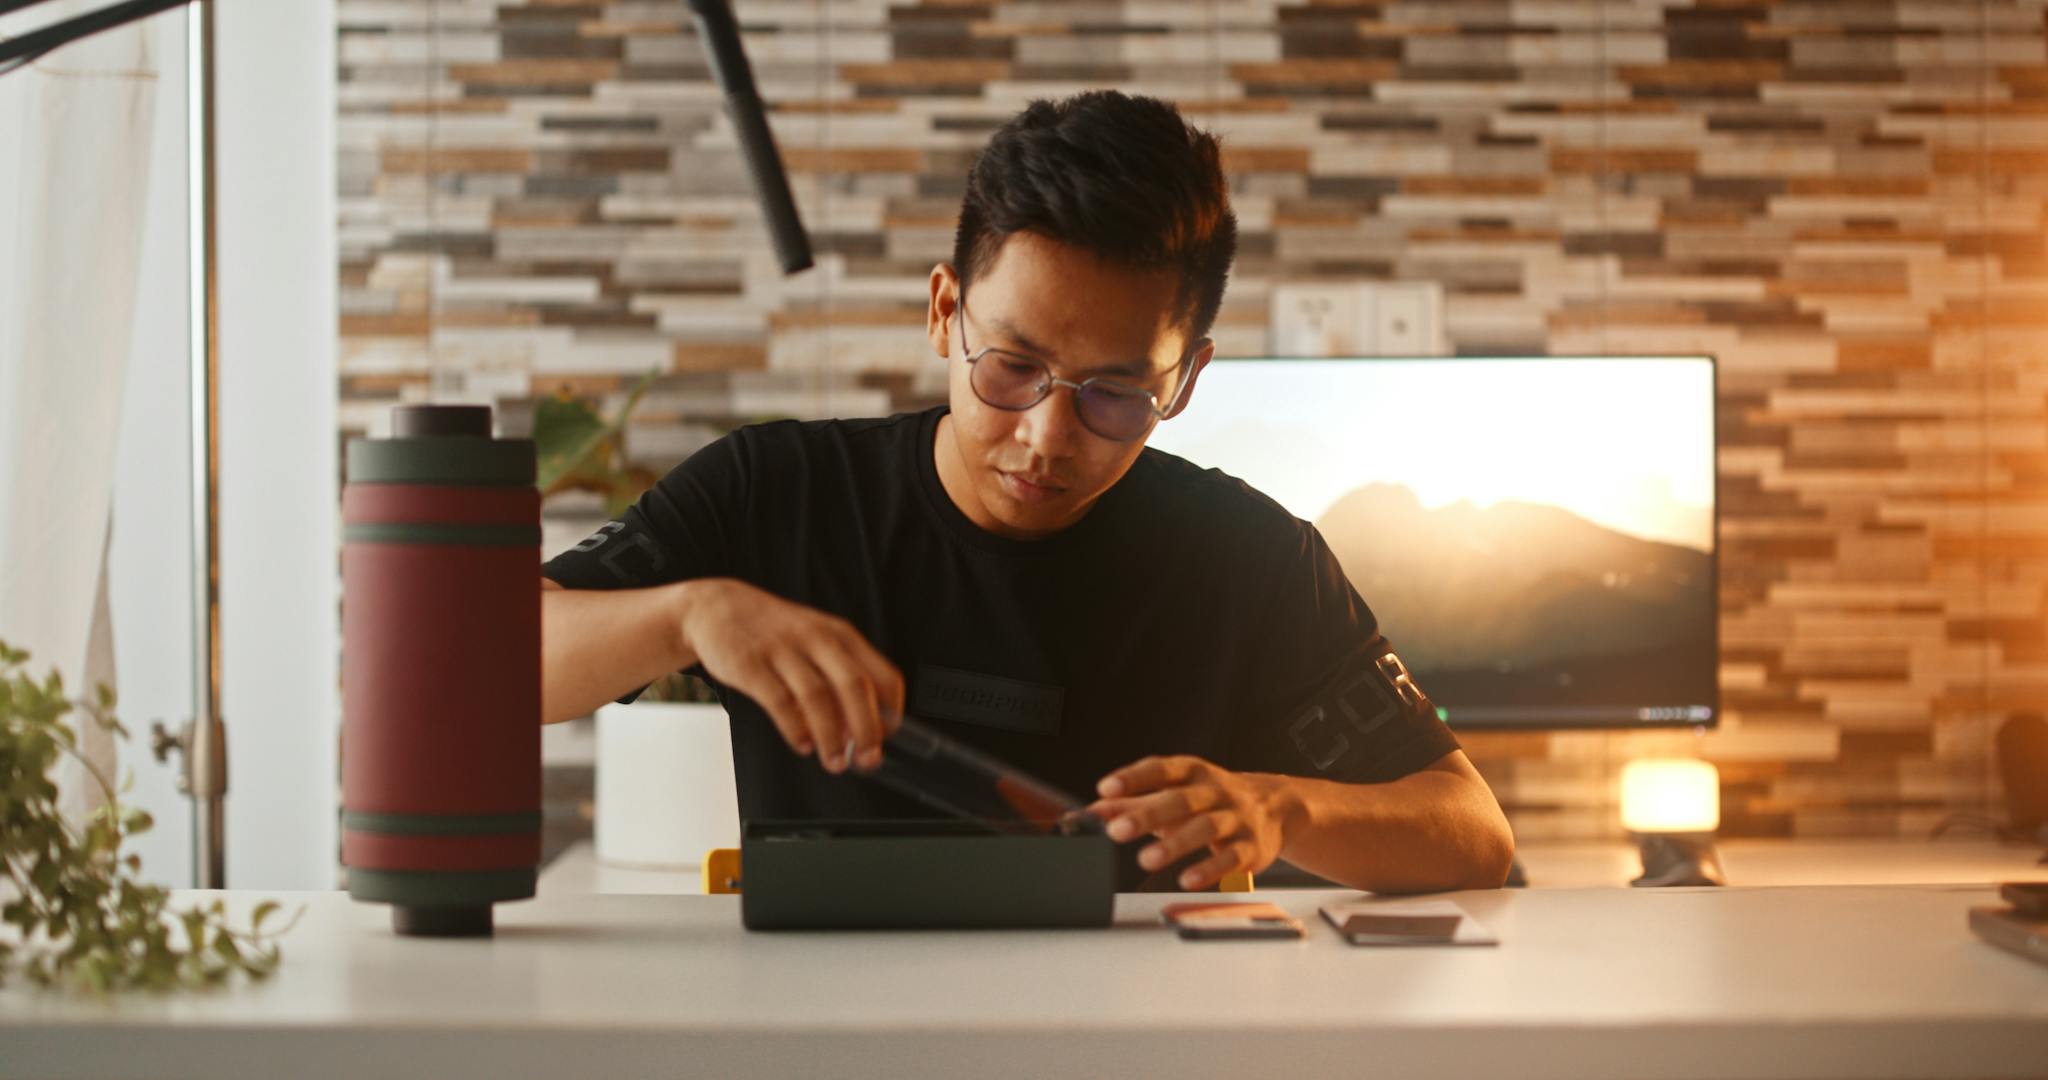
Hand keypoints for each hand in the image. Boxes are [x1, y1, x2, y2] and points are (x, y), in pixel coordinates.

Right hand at [676, 578, 903, 773]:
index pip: (883, 675)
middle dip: (866, 729)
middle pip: (854, 685)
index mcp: (841, 635)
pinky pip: (779, 701)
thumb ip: (839, 677)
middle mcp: (817, 638)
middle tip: (867, 759)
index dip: (891, 712)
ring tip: (834, 761)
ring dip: (830, 736)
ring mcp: (783, 649)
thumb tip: (860, 729)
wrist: (716, 608)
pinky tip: (801, 744)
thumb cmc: (775, 633)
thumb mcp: (817, 640)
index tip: (887, 739)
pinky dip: (794, 728)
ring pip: (817, 696)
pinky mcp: (751, 663)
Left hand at [1088, 756, 1300, 890]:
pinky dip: (1209, 869)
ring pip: (1206, 828)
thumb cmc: (1211, 800)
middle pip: (1180, 800)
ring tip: (1145, 860)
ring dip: (1175, 845)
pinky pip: (1230, 858)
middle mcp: (1216, 791)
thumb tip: (1091, 811)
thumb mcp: (1174, 794)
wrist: (1276, 806)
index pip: (1162, 769)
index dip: (1134, 777)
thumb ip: (1134, 801)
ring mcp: (1236, 818)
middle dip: (1147, 814)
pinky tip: (1187, 880)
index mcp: (1193, 773)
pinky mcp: (1252, 847)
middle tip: (1115, 830)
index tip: (1106, 788)